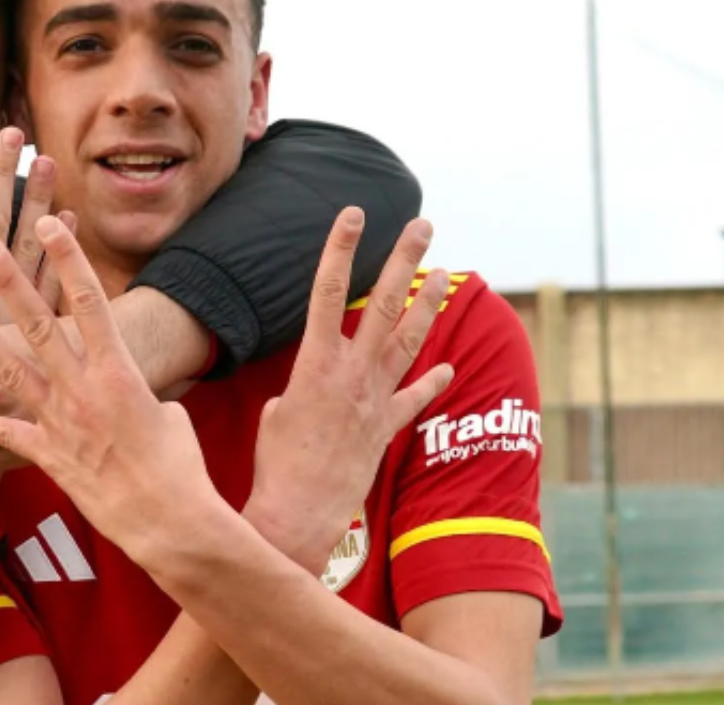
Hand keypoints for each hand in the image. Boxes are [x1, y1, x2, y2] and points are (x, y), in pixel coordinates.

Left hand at [0, 216, 220, 567]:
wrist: (168, 520)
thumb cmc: (180, 468)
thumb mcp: (167, 414)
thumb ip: (142, 394)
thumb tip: (143, 391)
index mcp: (120, 371)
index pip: (90, 302)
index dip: (68, 260)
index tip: (50, 225)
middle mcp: (85, 390)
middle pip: (41, 326)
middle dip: (12, 285)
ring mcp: (61, 423)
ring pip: (12, 370)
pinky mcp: (48, 458)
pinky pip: (5, 435)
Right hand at [241, 207, 453, 572]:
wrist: (299, 510)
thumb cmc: (275, 464)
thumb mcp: (274, 411)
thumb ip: (297, 387)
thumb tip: (305, 386)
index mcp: (315, 365)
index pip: (326, 293)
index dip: (339, 250)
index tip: (353, 214)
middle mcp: (352, 375)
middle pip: (382, 306)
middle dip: (403, 261)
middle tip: (422, 226)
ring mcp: (375, 399)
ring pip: (408, 342)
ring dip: (428, 306)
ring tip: (448, 273)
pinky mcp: (386, 428)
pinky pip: (414, 399)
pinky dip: (430, 383)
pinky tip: (449, 369)